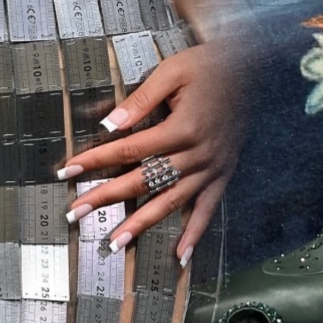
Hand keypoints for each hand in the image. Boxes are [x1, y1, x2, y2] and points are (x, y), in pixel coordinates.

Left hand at [58, 43, 243, 262]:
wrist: (252, 67)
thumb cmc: (208, 66)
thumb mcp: (171, 71)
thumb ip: (140, 100)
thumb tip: (109, 125)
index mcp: (182, 128)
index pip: (129, 150)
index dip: (97, 160)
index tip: (69, 171)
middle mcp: (197, 155)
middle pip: (143, 181)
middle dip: (106, 197)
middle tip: (76, 212)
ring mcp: (210, 169)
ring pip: (170, 202)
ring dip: (141, 224)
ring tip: (115, 243)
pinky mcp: (222, 175)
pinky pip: (207, 211)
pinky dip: (194, 235)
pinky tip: (179, 256)